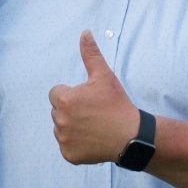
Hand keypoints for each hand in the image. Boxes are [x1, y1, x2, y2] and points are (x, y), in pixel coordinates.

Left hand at [48, 31, 138, 164]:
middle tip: (93, 113)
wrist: (131, 135)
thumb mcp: (104, 76)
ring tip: (93, 126)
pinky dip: (76, 144)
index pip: (56, 93)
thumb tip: (85, 32)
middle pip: (57, 111)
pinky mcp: (69, 155)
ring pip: (61, 128)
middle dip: (71, 110)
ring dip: (72, 126)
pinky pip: (67, 145)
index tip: (88, 99)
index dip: (72, 94)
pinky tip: (92, 139)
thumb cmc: (117, 104)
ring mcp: (64, 140)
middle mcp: (60, 120)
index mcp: (65, 99)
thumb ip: (91, 54)